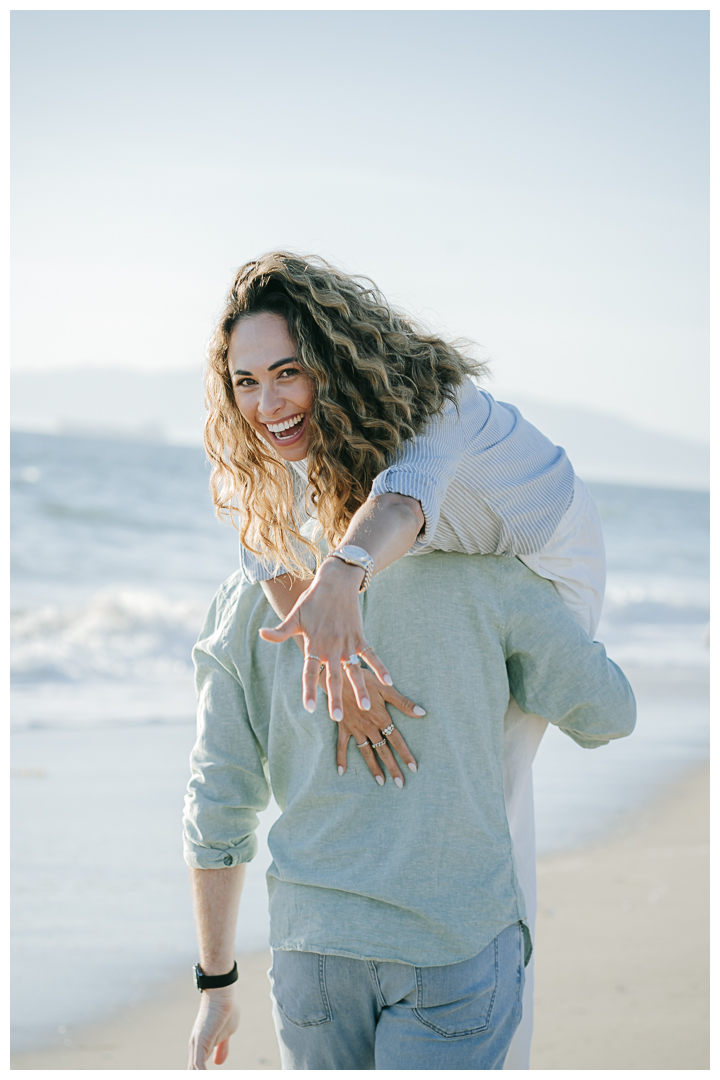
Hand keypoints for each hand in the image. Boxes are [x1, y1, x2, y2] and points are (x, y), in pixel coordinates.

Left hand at [188, 986, 239, 1069]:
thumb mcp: (226, 1033)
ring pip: (193, 1073)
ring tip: (208, 1079)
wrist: (222, 993)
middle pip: (191, 1073)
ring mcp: (196, 1047)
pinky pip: (198, 1067)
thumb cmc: (225, 1010)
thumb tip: (219, 1063)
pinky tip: (207, 1076)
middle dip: (196, 1077)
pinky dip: (202, 1074)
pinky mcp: (200, 1043)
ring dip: (200, 1076)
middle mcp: (194, 1050)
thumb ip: (222, 1048)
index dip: (200, 1075)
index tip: (205, 1077)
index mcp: (200, 1049)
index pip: (197, 1072)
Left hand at [259, 556, 391, 720]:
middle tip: (338, 718)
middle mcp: (331, 647)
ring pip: (355, 670)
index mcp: (314, 644)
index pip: (309, 672)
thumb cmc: (312, 600)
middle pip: (333, 677)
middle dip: (336, 698)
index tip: (310, 708)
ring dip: (360, 689)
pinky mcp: (360, 636)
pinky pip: (372, 655)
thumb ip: (281, 631)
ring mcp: (348, 643)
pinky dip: (380, 667)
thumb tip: (261, 634)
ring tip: (365, 707)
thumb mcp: (295, 615)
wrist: (336, 581)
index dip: (309, 690)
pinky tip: (388, 682)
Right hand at [335, 670, 423, 786]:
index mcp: (381, 718)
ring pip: (366, 753)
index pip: (397, 740)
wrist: (338, 677)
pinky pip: (342, 746)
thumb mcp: (385, 688)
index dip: (406, 754)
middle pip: (383, 751)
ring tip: (381, 782)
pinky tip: (342, 772)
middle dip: (393, 768)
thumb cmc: (363, 679)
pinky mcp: (343, 728)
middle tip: (401, 784)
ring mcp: (355, 729)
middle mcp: (369, 727)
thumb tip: (422, 712)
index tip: (413, 768)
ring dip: (373, 768)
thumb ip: (404, 703)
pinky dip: (341, 758)